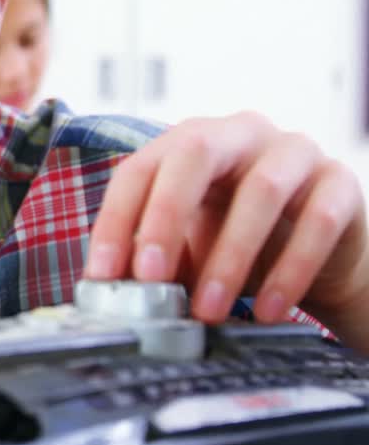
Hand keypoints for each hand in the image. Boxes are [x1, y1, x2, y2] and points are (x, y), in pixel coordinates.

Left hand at [84, 112, 368, 347]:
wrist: (321, 258)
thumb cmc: (239, 243)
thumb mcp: (187, 249)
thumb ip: (153, 261)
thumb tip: (110, 292)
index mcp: (189, 143)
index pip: (140, 169)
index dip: (117, 220)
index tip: (103, 274)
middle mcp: (240, 134)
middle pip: (196, 154)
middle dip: (166, 217)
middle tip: (152, 279)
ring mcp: (295, 152)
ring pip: (261, 191)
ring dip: (229, 257)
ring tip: (208, 310)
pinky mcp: (340, 183)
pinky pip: (318, 222)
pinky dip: (290, 271)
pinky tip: (269, 309)